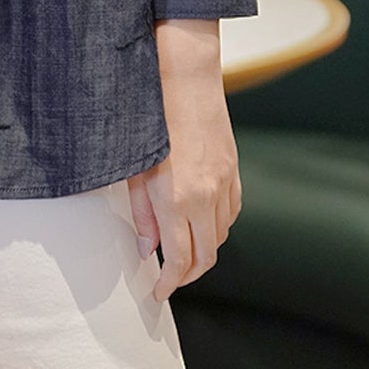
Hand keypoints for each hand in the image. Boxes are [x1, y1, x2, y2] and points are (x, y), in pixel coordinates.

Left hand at [125, 19, 241, 303]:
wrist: (183, 76)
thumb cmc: (149, 117)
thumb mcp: (135, 169)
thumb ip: (142, 214)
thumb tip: (147, 248)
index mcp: (178, 200)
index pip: (179, 261)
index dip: (169, 284)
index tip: (157, 292)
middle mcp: (207, 197)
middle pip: (206, 256)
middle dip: (187, 274)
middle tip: (169, 277)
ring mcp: (224, 182)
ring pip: (221, 235)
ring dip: (203, 249)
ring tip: (181, 248)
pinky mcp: (233, 168)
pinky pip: (231, 211)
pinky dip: (217, 225)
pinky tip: (200, 220)